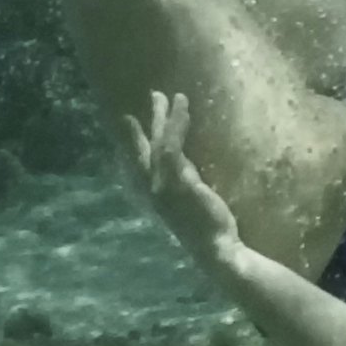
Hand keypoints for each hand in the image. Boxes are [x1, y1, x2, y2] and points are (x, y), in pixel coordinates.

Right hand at [124, 90, 241, 269]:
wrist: (216, 250)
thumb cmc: (208, 229)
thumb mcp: (190, 200)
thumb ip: (183, 180)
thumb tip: (183, 160)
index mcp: (154, 194)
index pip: (139, 162)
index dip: (133, 141)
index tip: (130, 122)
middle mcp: (152, 188)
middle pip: (143, 147)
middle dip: (145, 121)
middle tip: (151, 96)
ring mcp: (163, 184)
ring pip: (158, 141)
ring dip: (163, 115)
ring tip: (171, 95)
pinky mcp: (178, 180)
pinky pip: (173, 145)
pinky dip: (177, 123)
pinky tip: (183, 107)